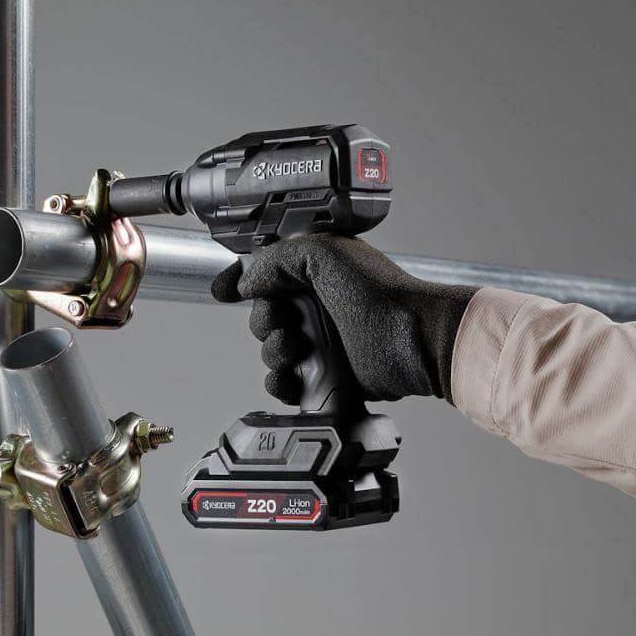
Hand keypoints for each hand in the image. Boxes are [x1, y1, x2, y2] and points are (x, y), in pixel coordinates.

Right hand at [211, 235, 477, 404]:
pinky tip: (289, 377)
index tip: (224, 290)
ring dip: (274, 352)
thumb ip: (275, 260)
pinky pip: (287, 383)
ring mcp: (321, 341)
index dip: (240, 281)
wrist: (411, 339)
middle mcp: (316, 306)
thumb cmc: (379, 293)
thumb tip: (247, 282)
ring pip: (272, 351)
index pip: (264, 274)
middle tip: (284, 322)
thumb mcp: (322, 253)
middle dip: (264, 321)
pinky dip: (281, 382)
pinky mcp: (326, 375)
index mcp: (313, 272)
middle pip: (263, 316)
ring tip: (295, 348)